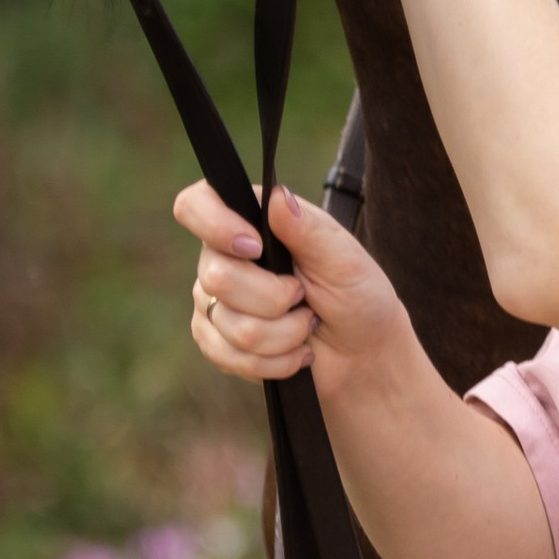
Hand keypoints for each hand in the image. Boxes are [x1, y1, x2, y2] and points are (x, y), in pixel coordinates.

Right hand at [180, 177, 412, 388]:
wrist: (361, 353)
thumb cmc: (357, 297)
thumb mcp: (344, 260)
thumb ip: (308, 230)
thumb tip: (277, 197)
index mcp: (253, 222)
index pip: (197, 205)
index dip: (214, 225)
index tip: (255, 247)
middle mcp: (224, 257)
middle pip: (216, 276)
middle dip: (274, 299)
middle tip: (304, 297)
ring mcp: (215, 301)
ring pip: (229, 323)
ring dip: (283, 334)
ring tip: (306, 325)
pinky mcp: (216, 342)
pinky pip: (228, 356)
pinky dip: (273, 361)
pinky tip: (294, 352)